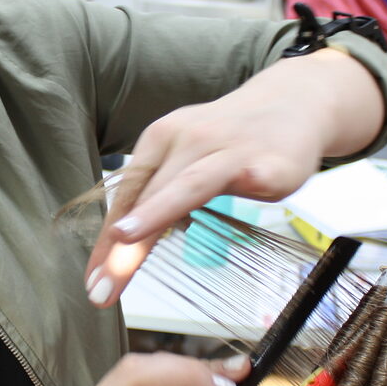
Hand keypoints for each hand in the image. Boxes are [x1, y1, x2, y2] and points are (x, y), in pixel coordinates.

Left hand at [84, 50, 379, 304]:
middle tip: (103, 283)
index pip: (126, 196)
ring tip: (127, 240)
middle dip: (121, 245)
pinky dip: (230, 196)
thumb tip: (124, 242)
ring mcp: (226, 150)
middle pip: (147, 196)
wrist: (294, 102)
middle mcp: (187, 140)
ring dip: (154, 213)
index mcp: (161, 139)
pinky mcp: (264, 162)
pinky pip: (246, 180)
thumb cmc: (232, 136)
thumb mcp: (187, 157)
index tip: (93, 279)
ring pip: (185, 185)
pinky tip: (225, 215)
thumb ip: (160, 193)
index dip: (106, 240)